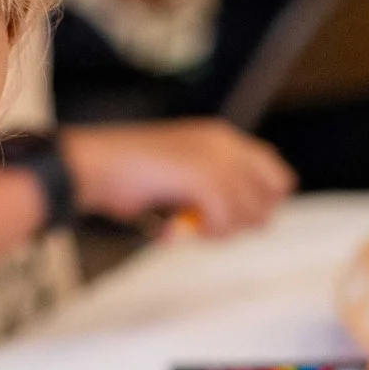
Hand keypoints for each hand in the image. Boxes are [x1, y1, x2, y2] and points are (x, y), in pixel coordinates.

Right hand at [58, 120, 294, 235]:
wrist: (94, 166)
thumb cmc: (128, 175)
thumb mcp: (182, 175)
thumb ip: (216, 188)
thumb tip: (257, 218)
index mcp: (220, 137)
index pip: (274, 171)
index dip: (263, 200)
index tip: (239, 218)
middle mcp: (224, 143)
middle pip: (271, 195)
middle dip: (246, 218)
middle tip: (209, 225)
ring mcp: (215, 159)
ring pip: (251, 212)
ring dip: (223, 229)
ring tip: (191, 225)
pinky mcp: (203, 178)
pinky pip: (226, 221)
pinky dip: (206, 232)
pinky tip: (180, 226)